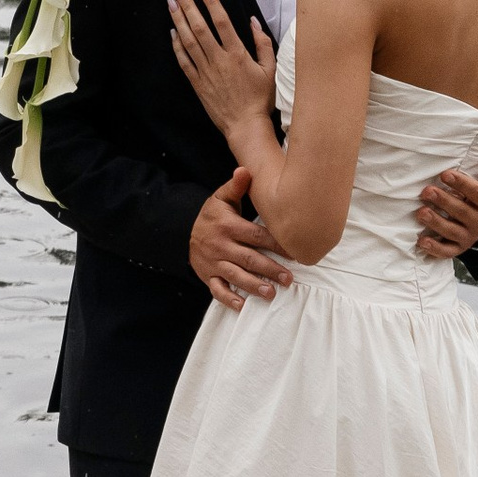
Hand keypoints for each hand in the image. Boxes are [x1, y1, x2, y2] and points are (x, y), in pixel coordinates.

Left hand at [168, 0, 278, 150]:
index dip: (211, 2)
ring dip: (178, 21)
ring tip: (171, 3)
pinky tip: (172, 32)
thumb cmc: (260, 98)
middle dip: (188, 6)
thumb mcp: (270, 69)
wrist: (245, 125)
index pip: (221, 21)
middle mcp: (219, 60)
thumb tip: (253, 21)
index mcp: (237, 54)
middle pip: (200, 27)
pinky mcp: (198, 83)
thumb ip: (262, 43)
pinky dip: (177, 46)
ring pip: (188, 41)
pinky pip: (184, 61)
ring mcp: (206, 72)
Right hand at [190, 166, 290, 310]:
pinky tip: (242, 306)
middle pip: (248, 259)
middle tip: (289, 279)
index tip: (295, 252)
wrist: (183, 231)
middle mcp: (220, 245)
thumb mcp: (221, 198)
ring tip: (271, 293)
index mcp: (228, 226)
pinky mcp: (207, 276)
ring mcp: (213, 262)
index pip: (256, 236)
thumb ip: (236, 186)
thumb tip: (245, 170)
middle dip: (270, 269)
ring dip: (253, 286)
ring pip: (235, 276)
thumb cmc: (212, 215)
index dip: (276, 244)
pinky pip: (217, 290)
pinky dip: (229, 299)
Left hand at [414, 151, 477, 258]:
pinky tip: (422, 242)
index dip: (462, 184)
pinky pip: (447, 251)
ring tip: (421, 212)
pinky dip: (435, 249)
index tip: (445, 174)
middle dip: (444, 201)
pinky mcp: (458, 247)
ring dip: (436, 223)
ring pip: (452, 231)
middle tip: (426, 191)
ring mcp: (469, 236)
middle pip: (462, 212)